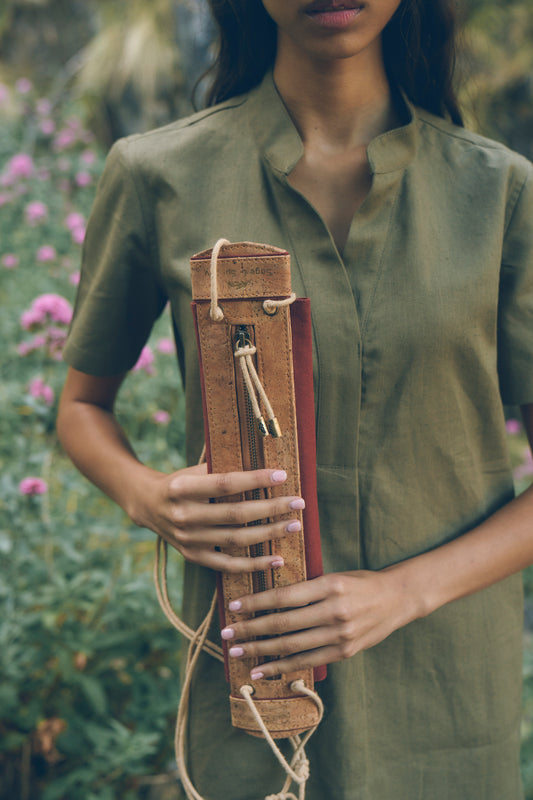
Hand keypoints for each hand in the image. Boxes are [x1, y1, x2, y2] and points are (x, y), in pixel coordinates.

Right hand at [130, 463, 305, 571]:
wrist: (147, 505)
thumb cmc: (181, 482)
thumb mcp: (194, 470)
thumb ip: (221, 470)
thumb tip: (264, 470)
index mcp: (182, 488)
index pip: (225, 484)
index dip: (255, 480)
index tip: (282, 476)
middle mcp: (183, 515)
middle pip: (235, 514)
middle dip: (271, 509)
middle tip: (298, 502)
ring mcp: (188, 539)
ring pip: (236, 540)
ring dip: (269, 534)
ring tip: (294, 525)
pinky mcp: (193, 556)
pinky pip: (228, 565)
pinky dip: (254, 564)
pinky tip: (278, 558)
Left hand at [221, 569, 422, 676]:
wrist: (397, 599)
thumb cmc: (360, 582)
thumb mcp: (334, 575)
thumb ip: (307, 587)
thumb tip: (268, 597)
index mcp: (330, 586)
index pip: (284, 596)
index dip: (256, 602)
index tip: (234, 605)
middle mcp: (335, 611)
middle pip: (283, 623)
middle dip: (250, 629)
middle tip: (227, 632)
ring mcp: (340, 635)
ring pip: (292, 646)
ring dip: (261, 651)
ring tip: (238, 652)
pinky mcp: (344, 652)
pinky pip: (307, 661)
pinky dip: (283, 667)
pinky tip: (264, 669)